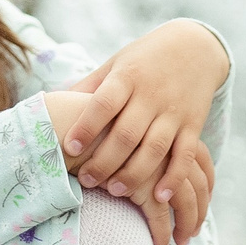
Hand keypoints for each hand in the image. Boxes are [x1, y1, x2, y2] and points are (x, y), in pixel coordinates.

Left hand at [62, 21, 228, 244]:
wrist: (195, 47)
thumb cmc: (143, 60)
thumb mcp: (115, 64)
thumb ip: (88, 87)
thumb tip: (49, 104)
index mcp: (127, 77)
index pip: (104, 103)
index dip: (86, 127)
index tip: (69, 149)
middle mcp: (151, 95)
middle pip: (127, 133)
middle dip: (105, 161)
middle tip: (87, 180)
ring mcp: (174, 111)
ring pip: (155, 148)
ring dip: (135, 174)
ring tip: (115, 191)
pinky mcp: (194, 125)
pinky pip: (187, 155)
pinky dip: (175, 177)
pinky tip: (161, 197)